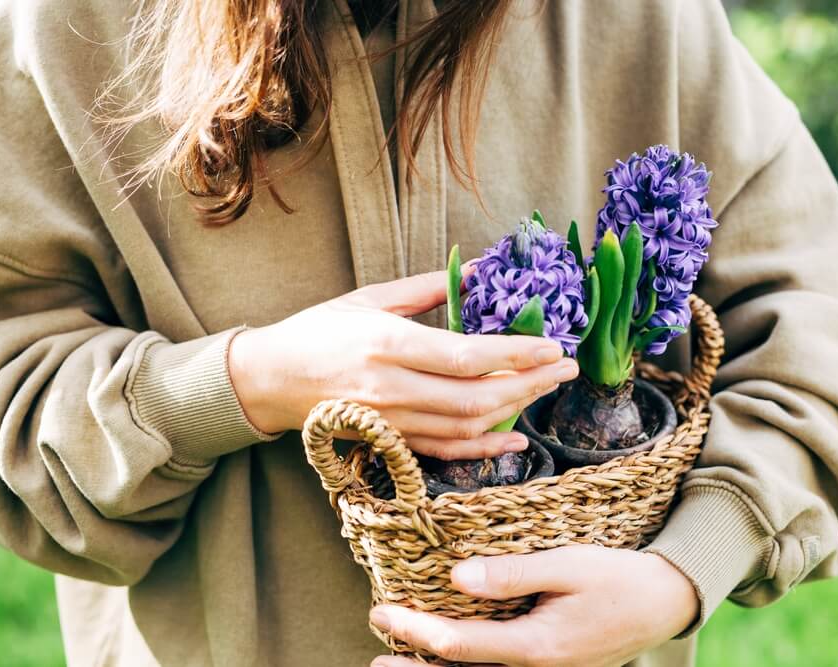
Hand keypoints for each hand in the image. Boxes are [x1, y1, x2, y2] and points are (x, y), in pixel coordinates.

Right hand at [228, 271, 577, 459]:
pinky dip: (484, 449)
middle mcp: (391, 389)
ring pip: (466, 427)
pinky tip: (516, 439)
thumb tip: (480, 271)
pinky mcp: (389, 443)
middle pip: (475, 397)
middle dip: (530, 384)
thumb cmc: (319, 330)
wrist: (271, 380)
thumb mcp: (369, 297)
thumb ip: (427, 288)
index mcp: (387, 344)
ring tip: (547, 390)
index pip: (466, 357)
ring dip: (514, 412)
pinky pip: (445, 452)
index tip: (554, 346)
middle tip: (567, 369)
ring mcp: (390, 422)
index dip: (516, 355)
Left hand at [368, 544, 699, 666]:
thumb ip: (513, 573)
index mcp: (537, 646)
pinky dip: (469, 665)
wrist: (663, 605)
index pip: (460, 645)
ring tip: (398, 661)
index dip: (414, 631)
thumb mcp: (569, 565)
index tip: (381, 612)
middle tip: (376, 657)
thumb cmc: (617, 579)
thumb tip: (456, 578)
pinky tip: (450, 654)